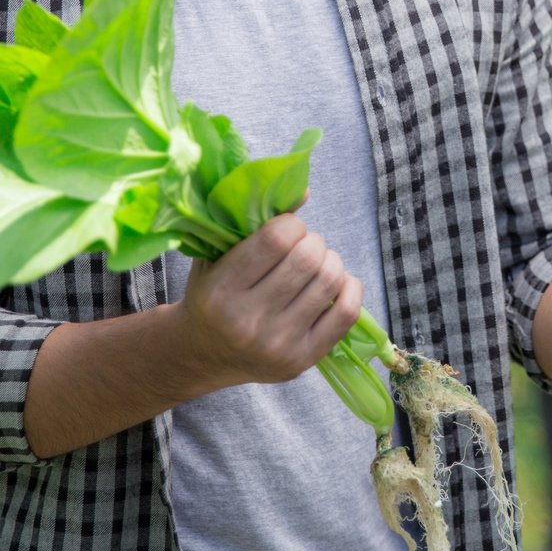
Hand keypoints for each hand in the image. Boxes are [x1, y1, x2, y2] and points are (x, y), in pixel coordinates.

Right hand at [172, 214, 362, 391]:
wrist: (201, 355)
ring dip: (330, 261)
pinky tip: (336, 283)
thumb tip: (304, 191)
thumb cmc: (210, 295)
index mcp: (221, 291)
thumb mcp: (215, 256)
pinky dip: (350, 287)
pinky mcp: (303, 360)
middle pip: (308, 258)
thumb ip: (251, 222)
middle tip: (303, 246)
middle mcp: (248, 321)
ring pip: (330, 280)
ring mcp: (278, 344)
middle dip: (313, 241)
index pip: (276, 239)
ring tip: (316, 264)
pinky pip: (347, 313)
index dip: (292, 223)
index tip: (287, 227)